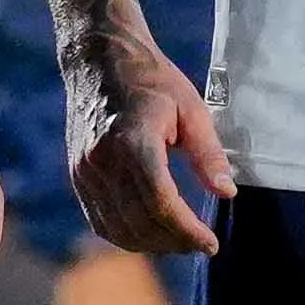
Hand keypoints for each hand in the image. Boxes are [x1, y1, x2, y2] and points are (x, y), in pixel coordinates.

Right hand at [64, 35, 231, 257]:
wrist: (99, 60)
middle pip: (140, 222)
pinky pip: (100, 221)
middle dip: (174, 241)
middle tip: (201, 244)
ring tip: (179, 241)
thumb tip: (227, 193)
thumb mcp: (191, 108)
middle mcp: (103, 160)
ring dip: (151, 244)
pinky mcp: (78, 175)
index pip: (161, 203)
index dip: (188, 231)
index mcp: (133, 140)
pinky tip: (151, 233)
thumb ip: (208, 154)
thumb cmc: (151, 80)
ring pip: (118, 229)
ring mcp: (85, 170)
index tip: (211, 243)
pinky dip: (126, 235)